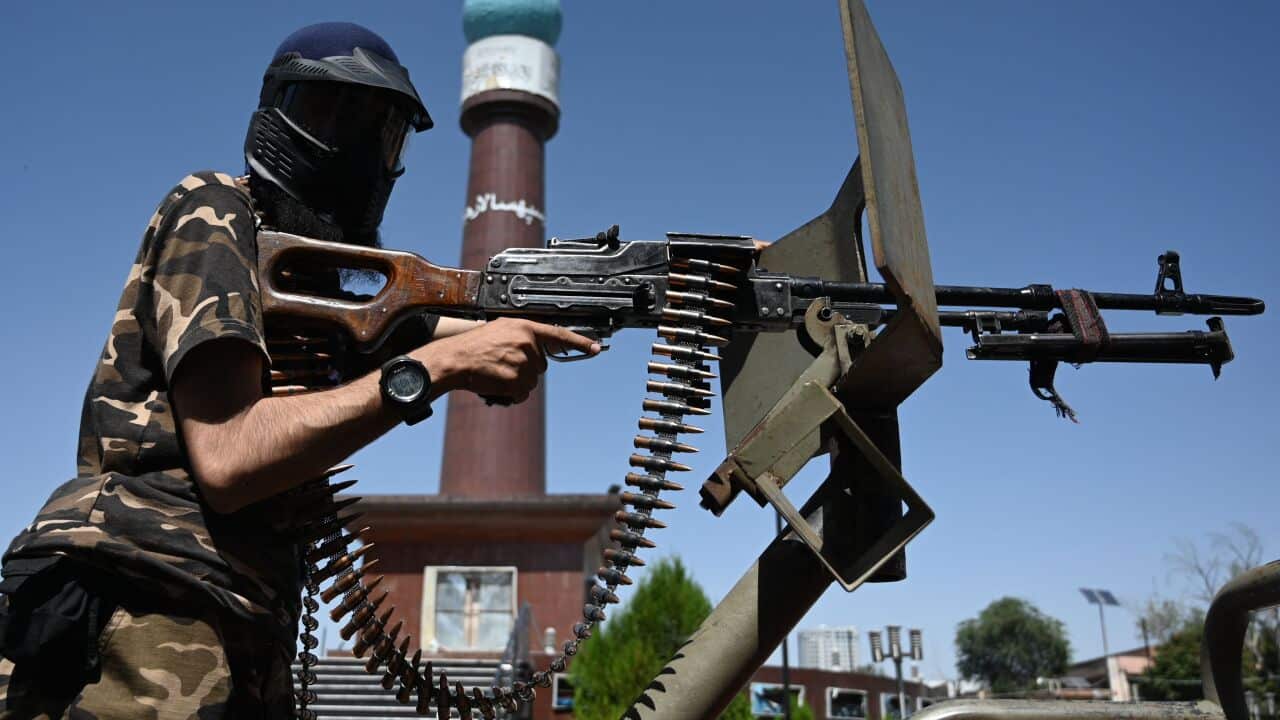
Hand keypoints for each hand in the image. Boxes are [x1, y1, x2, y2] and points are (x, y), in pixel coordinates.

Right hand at [413, 318, 600, 403]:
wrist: (455, 359)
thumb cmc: (473, 346)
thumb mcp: (501, 329)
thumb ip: (523, 335)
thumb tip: (537, 349)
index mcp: (525, 327)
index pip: (559, 335)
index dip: (579, 342)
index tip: (595, 347)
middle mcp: (528, 343)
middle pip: (541, 365)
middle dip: (526, 368)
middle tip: (503, 363)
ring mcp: (523, 362)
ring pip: (531, 381)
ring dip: (516, 382)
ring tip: (497, 372)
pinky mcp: (517, 380)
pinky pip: (522, 393)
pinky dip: (511, 393)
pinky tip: (497, 383)